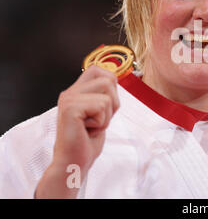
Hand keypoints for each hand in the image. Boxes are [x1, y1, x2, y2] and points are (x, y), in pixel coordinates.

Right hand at [35, 65, 119, 197]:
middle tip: (98, 119)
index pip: (98, 69)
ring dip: (107, 114)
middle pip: (108, 79)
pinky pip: (101, 105)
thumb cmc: (87, 141)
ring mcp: (69, 99)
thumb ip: (104, 94)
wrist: (74, 162)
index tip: (103, 107)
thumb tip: (114, 78)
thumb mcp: (100, 112)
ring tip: (92, 125)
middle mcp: (70, 92)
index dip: (110, 85)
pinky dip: (102, 122)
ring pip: (107, 93)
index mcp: (75, 91)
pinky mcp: (70, 108)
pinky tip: (88, 130)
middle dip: (113, 102)